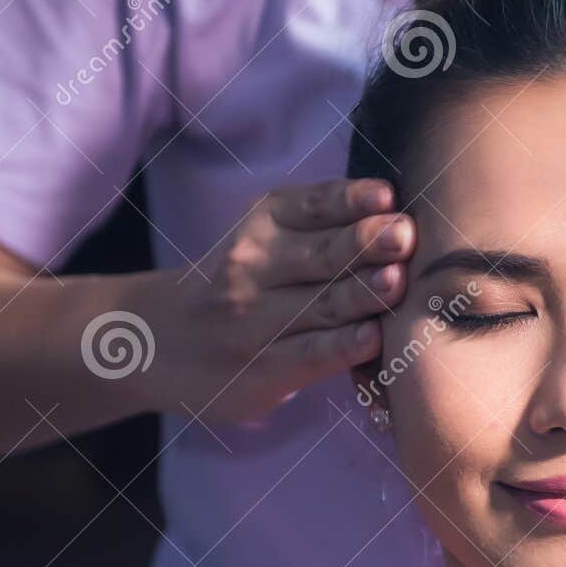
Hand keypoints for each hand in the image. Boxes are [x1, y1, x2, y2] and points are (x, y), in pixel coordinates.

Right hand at [140, 177, 413, 423]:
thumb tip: (403, 215)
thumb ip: (326, 224)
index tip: (387, 197)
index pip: (315, 206)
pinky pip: (311, 355)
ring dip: (362, 294)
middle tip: (404, 236)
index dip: (352, 201)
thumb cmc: (242, 283)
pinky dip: (343, 347)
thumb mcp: (267, 236)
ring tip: (396, 281)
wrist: (161, 341)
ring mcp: (256, 320)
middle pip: (323, 255)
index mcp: (265, 221)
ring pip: (322, 305)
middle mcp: (255, 265)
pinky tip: (373, 339)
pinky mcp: (264, 369)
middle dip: (366, 244)